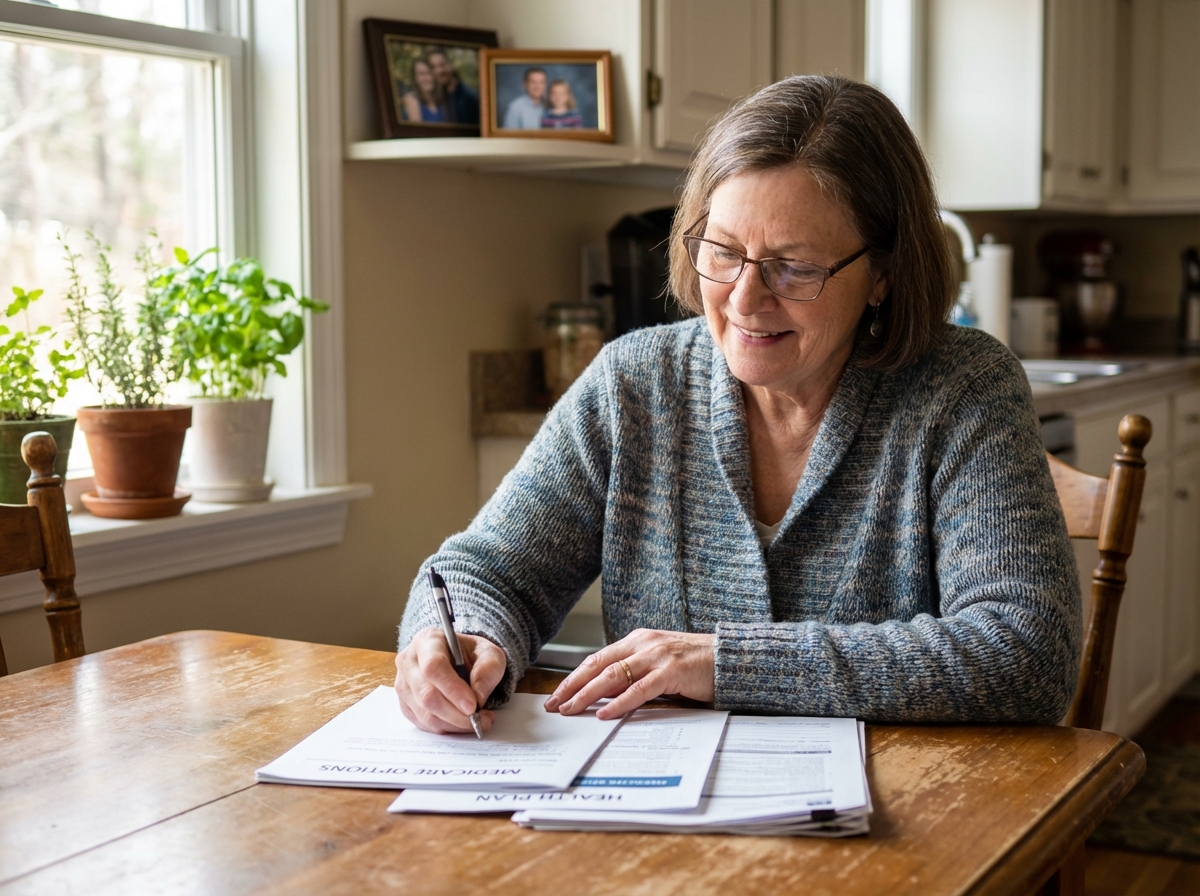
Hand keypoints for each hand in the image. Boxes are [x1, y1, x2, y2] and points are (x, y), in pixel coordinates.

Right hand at [394, 627, 506, 733]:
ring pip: (425, 714)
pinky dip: (447, 728)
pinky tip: (463, 722)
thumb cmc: (471, 654)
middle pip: (427, 694)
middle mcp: (409, 662)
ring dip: (455, 724)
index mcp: (427, 640)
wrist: (459, 661)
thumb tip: (478, 697)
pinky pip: (424, 724)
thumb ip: (488, 670)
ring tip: (478, 721)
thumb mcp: (489, 653)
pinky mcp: (405, 705)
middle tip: (481, 719)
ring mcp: (404, 685)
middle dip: (457, 713)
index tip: (473, 706)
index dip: (452, 689)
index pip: (433, 667)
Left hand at [543, 629, 714, 720]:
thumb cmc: (695, 664)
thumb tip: (603, 694)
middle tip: (555, 705)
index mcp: (637, 640)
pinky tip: (606, 713)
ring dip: (588, 694)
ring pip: (613, 675)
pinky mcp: (672, 671)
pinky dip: (620, 702)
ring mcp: (657, 656)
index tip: (558, 694)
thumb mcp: (658, 664)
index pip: (597, 659)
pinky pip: (639, 688)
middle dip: (573, 686)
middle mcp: (643, 643)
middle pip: (598, 665)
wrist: (731, 658)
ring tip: (572, 709)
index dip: (574, 677)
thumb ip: (633, 675)